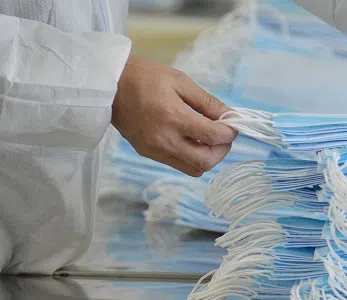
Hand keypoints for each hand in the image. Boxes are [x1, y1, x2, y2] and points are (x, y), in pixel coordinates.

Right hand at [112, 56, 236, 176]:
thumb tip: (230, 117)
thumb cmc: (145, 77)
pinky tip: (191, 141)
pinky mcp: (148, 153)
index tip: (232, 125)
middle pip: (206, 161)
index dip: (229, 133)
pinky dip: (191, 157)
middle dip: (222, 150)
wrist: (107, 85)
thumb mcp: (180, 81)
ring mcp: (155, 150)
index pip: (213, 136)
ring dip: (207, 157)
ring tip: (208, 140)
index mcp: (173, 117)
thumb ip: (207, 102)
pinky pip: (178, 165)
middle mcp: (164, 139)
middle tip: (223, 137)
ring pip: (194, 169)